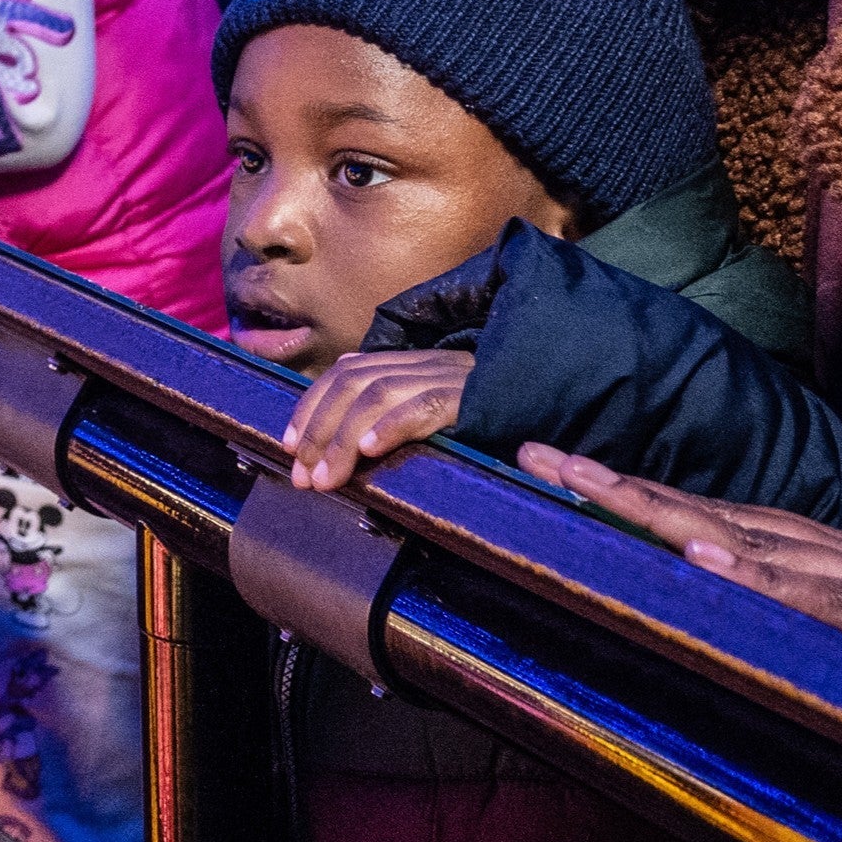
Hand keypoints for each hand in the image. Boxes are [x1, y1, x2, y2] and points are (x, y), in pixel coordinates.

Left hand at [283, 349, 471, 491]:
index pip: (344, 372)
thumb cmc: (481, 428)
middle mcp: (423, 363)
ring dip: (343, 439)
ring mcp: (448, 376)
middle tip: (303, 476)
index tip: (289, 446)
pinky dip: (392, 425)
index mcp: (408, 364)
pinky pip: (426, 404)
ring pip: (378, 394)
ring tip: (327, 478)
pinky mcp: (472, 397)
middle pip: (352, 382)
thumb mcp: (430, 418)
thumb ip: (387, 420)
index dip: (310, 407)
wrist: (552, 414)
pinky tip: (370, 450)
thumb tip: (333, 454)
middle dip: (318, 430)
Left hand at [518, 444, 841, 731]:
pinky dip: (764, 580)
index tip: (552, 472)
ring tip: (591, 491)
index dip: (631, 493)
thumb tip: (715, 607)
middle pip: (712, 510)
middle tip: (536, 457)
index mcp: (827, 559)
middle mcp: (841, 555)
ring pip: (753, 540)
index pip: (710, 515)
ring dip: (668, 514)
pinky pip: (825, 600)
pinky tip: (708, 563)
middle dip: (621, 485)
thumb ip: (799, 623)